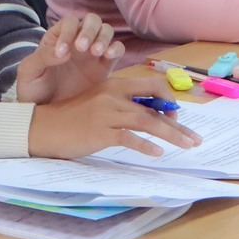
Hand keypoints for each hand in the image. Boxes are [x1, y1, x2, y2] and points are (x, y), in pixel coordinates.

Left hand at [14, 13, 124, 104]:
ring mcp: (93, 54)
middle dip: (89, 30)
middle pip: (92, 21)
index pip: (69, 23)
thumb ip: (42, 57)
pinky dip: (116, 48)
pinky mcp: (104, 67)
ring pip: (106, 31)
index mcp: (58, 37)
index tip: (62, 53)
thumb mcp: (29, 72)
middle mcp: (77, 41)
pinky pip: (117, 50)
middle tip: (82, 48)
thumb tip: (64, 52)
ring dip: (103, 37)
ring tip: (96, 52)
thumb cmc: (34, 89)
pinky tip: (108, 56)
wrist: (47, 115)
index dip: (68, 32)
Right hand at [27, 71, 202, 159]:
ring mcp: (108, 113)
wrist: (44, 127)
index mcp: (115, 85)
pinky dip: (146, 146)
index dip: (169, 100)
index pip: (152, 85)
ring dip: (172, 134)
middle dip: (178, 123)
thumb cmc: (73, 118)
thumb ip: (123, 106)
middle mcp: (114, 95)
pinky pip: (129, 138)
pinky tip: (158, 153)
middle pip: (155, 105)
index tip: (178, 118)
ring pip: (148, 121)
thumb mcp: (100, 104)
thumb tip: (151, 117)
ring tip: (187, 146)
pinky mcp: (101, 131)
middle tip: (194, 138)